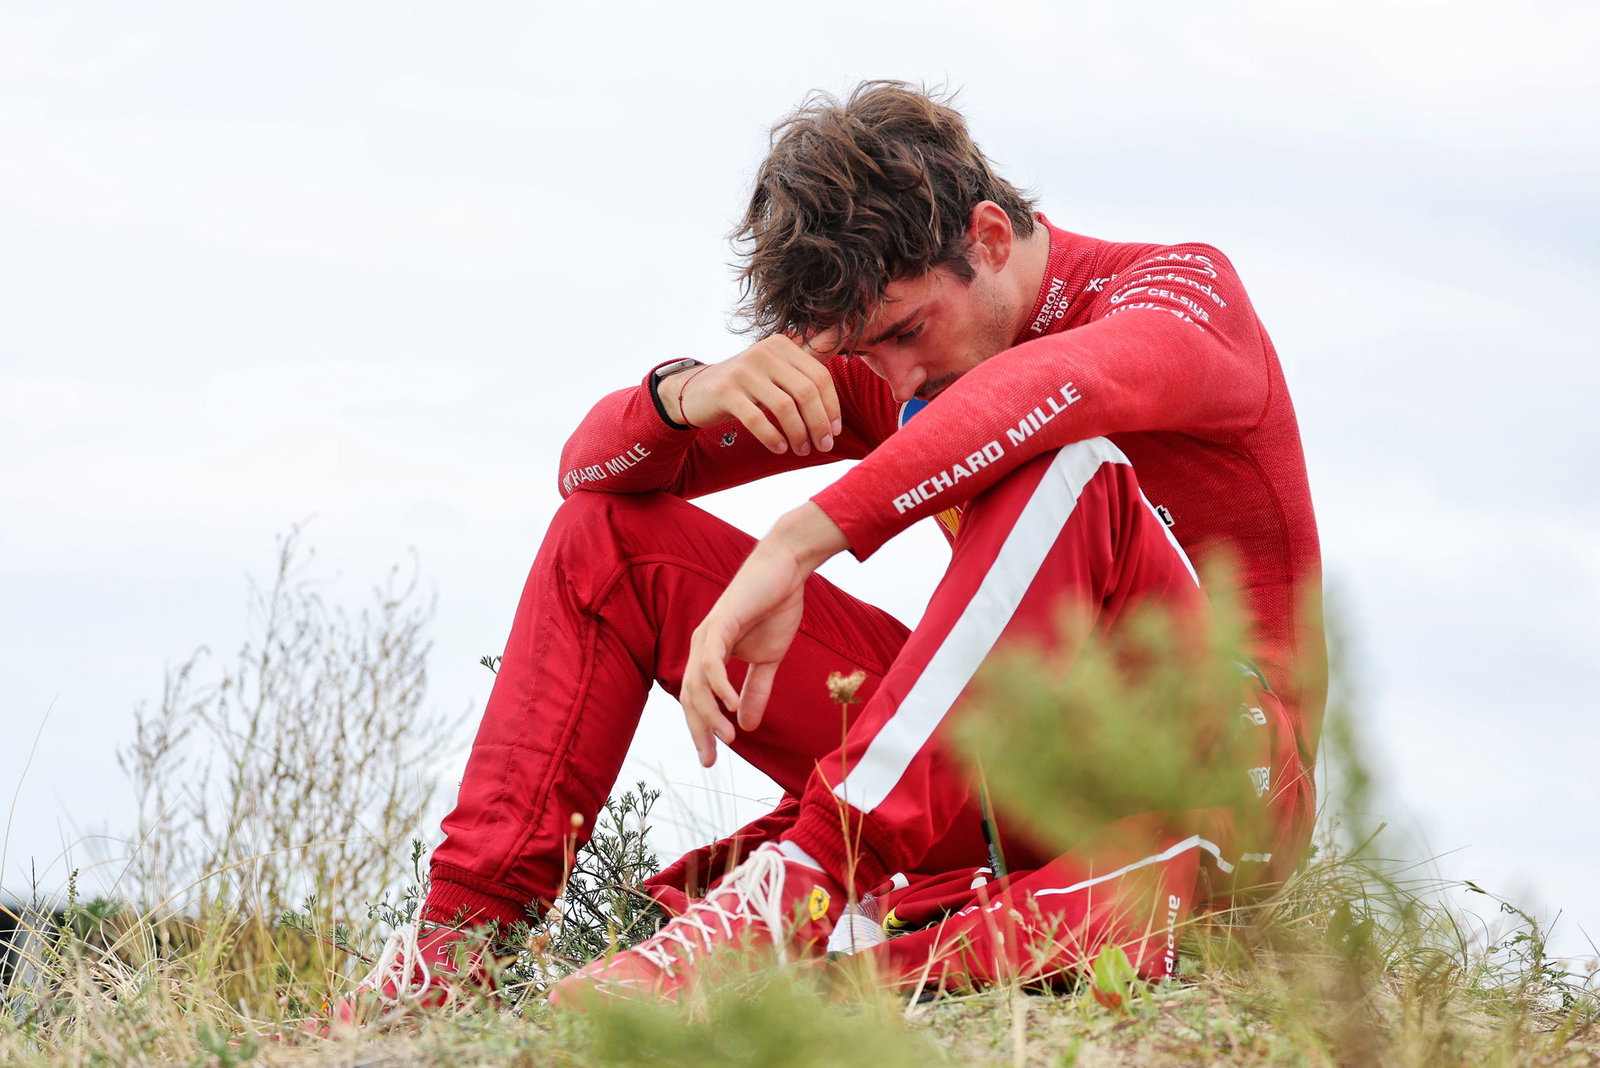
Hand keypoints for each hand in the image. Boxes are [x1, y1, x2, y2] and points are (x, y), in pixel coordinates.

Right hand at [663, 335, 841, 456]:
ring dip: (798, 434)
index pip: (820, 376)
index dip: (832, 407)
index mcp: (782, 346)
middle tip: (823, 446)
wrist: (696, 392)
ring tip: (801, 450)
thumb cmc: (746, 386)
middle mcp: (764, 352)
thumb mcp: (776, 369)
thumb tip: (839, 334)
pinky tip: (779, 449)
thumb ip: (805, 360)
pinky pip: (756, 419)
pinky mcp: (725, 391)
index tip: (835, 432)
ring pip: (784, 407)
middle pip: (806, 392)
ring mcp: (743, 370)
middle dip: (819, 424)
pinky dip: (772, 437)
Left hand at [680, 504, 848, 765]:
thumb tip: (746, 725)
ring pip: (697, 684)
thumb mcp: (768, 659)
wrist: (786, 570)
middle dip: (698, 730)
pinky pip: (711, 663)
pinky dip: (718, 686)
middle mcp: (701, 646)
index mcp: (710, 655)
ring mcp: (707, 634)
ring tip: (726, 738)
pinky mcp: (719, 623)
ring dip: (710, 715)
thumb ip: (756, 690)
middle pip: (690, 697)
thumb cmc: (775, 607)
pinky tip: (730, 706)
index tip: (713, 757)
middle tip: (711, 759)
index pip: (698, 700)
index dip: (702, 729)